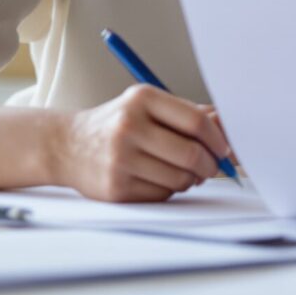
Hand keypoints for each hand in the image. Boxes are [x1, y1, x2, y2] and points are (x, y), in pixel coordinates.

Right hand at [48, 85, 233, 201]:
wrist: (67, 146)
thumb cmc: (117, 124)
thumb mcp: (147, 107)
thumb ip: (188, 114)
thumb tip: (228, 127)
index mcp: (142, 99)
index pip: (196, 121)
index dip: (218, 138)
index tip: (224, 148)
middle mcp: (129, 127)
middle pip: (191, 153)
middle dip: (210, 164)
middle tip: (212, 166)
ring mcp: (121, 159)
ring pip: (180, 178)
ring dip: (191, 179)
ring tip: (183, 172)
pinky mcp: (116, 188)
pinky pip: (162, 195)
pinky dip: (170, 190)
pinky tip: (159, 178)